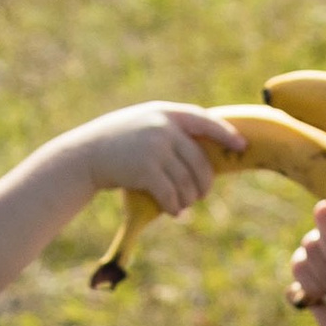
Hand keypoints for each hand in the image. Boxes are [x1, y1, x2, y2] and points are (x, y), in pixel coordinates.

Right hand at [76, 102, 244, 214]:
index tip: (241, 146)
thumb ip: (168, 129)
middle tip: (200, 195)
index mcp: (164, 113)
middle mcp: (163, 127)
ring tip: (183, 205)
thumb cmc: (115, 143)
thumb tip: (201, 152)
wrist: (84, 155)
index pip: (204, 121)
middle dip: (203, 183)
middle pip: (199, 161)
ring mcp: (155, 148)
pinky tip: (174, 212)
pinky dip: (175, 207)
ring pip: (186, 181)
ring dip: (188, 199)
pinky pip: (171, 194)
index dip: (225, 134)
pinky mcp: (146, 170)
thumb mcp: (141, 124)